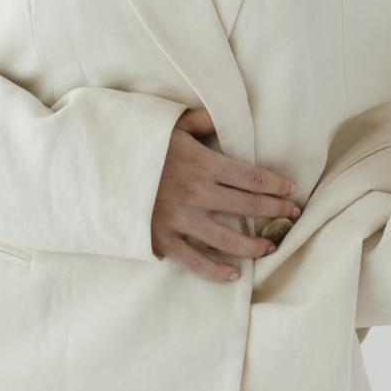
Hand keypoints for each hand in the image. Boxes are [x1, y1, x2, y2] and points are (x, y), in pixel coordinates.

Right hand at [152, 108, 301, 282]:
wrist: (97, 169)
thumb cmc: (136, 144)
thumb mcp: (169, 124)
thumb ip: (201, 120)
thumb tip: (224, 116)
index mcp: (203, 163)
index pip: (252, 177)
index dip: (276, 185)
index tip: (291, 190)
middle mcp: (197, 193)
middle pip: (248, 206)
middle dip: (276, 211)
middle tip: (293, 216)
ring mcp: (181, 219)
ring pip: (229, 239)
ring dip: (255, 245)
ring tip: (271, 246)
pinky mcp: (163, 240)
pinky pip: (196, 261)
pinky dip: (217, 271)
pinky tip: (234, 274)